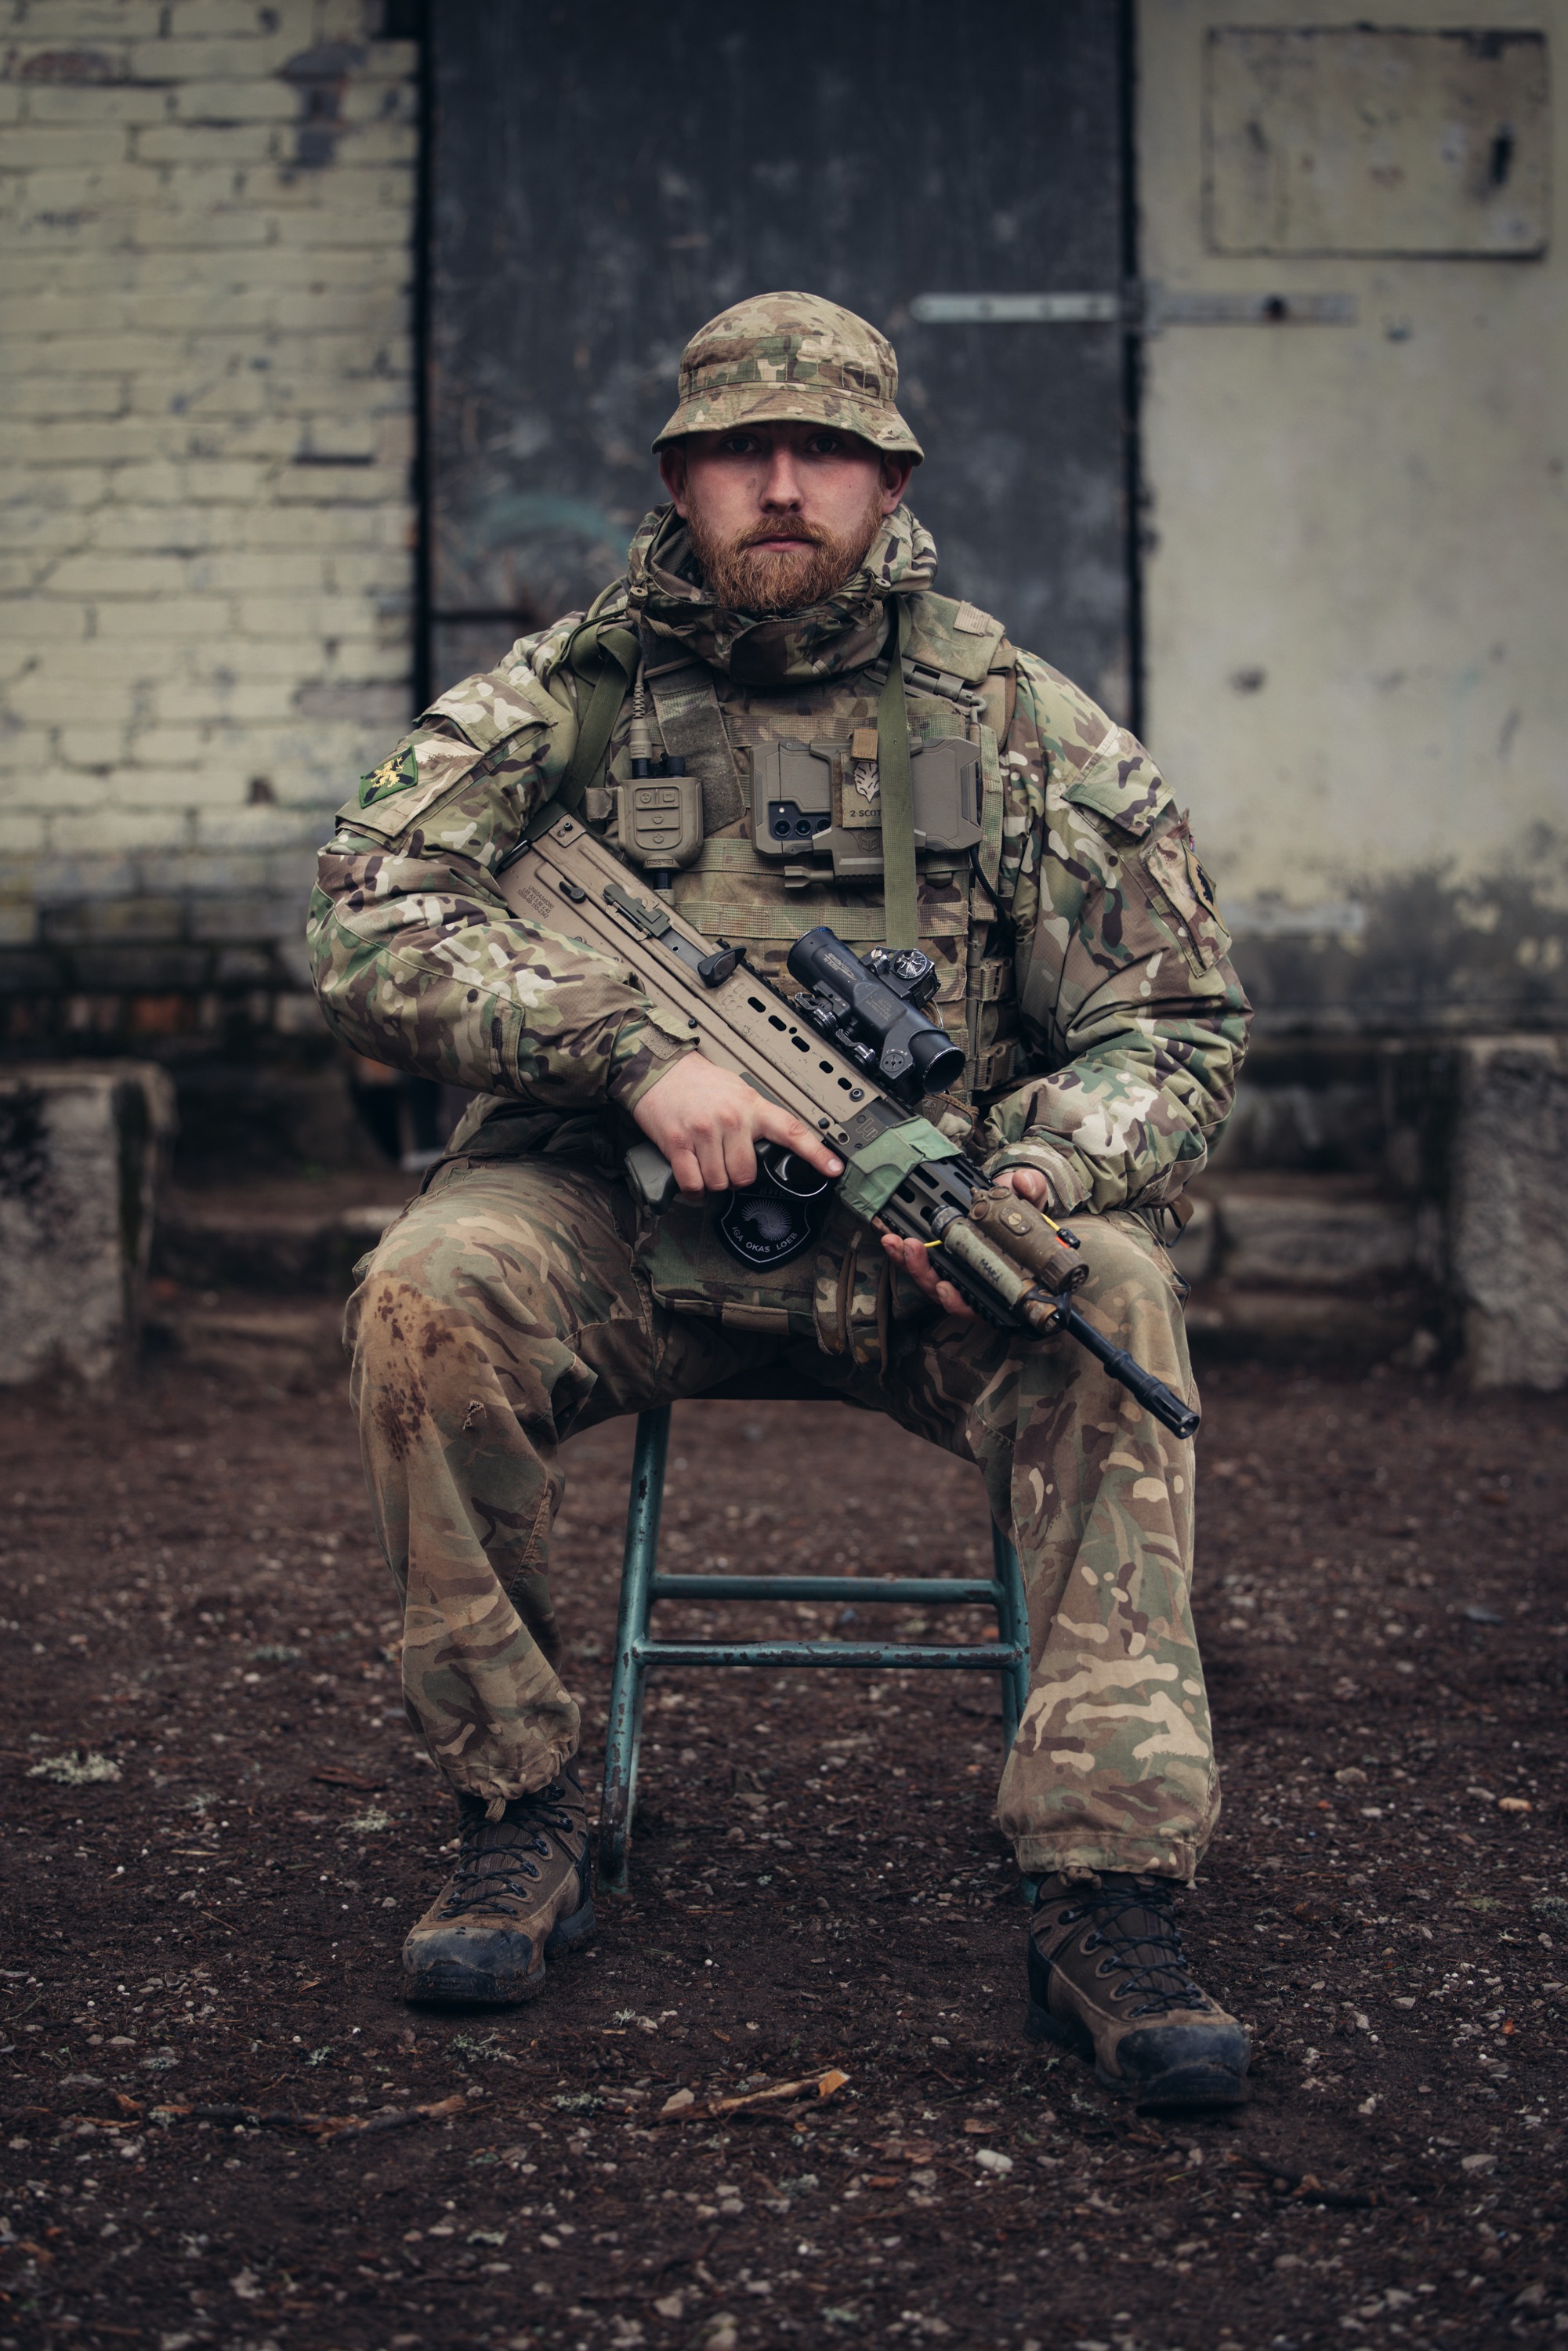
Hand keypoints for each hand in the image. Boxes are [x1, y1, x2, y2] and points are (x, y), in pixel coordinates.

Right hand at [633, 1052, 843, 1199]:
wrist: (659, 1069)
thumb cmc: (698, 1083)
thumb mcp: (737, 1092)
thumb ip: (755, 1118)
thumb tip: (769, 1147)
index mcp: (752, 1106)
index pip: (792, 1131)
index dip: (816, 1153)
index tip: (834, 1170)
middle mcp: (731, 1120)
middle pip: (746, 1174)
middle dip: (737, 1177)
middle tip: (727, 1163)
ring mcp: (704, 1133)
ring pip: (719, 1182)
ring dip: (713, 1181)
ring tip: (707, 1164)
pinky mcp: (678, 1144)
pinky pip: (693, 1184)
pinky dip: (693, 1189)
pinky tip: (693, 1179)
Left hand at [879, 1164, 1052, 1319]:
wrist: (1012, 1205)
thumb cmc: (1022, 1214)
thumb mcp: (1032, 1200)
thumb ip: (1032, 1190)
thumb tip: (1025, 1184)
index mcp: (997, 1284)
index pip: (976, 1304)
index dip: (957, 1302)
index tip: (944, 1288)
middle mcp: (973, 1283)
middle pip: (942, 1292)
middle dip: (921, 1272)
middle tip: (912, 1248)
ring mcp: (953, 1272)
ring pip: (926, 1278)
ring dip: (906, 1260)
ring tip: (893, 1240)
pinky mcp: (937, 1258)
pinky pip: (916, 1261)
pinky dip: (901, 1250)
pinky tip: (888, 1235)